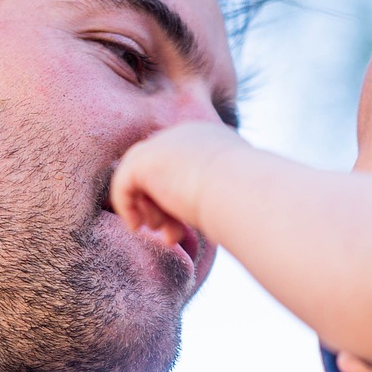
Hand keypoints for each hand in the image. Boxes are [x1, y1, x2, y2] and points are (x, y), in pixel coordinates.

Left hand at [109, 121, 245, 248]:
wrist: (240, 190)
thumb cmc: (248, 201)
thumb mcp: (237, 193)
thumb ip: (221, 195)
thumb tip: (222, 216)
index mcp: (210, 140)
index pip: (182, 168)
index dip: (179, 202)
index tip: (183, 230)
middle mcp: (184, 135)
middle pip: (161, 174)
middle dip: (163, 209)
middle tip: (170, 236)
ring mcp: (162, 144)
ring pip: (142, 180)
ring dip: (150, 211)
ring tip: (164, 234)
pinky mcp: (143, 159)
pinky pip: (123, 184)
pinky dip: (127, 208)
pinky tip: (136, 227)